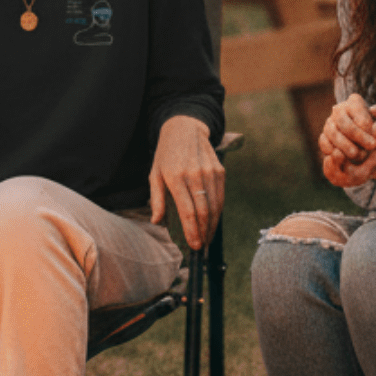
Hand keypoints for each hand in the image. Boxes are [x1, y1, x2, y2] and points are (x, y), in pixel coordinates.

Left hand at [149, 115, 225, 251]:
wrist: (185, 128)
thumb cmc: (166, 154)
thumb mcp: (154, 174)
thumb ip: (156, 199)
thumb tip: (157, 221)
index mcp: (175, 177)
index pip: (187, 211)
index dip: (192, 231)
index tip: (194, 246)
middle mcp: (194, 174)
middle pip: (203, 211)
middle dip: (203, 233)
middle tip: (200, 246)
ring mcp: (209, 172)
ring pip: (215, 206)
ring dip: (212, 225)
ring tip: (206, 238)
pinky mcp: (219, 171)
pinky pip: (221, 196)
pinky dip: (218, 212)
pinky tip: (212, 221)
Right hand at [319, 94, 375, 167]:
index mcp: (355, 102)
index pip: (356, 112)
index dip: (366, 126)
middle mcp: (340, 111)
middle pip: (342, 122)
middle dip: (356, 136)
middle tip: (372, 147)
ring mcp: (331, 124)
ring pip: (331, 132)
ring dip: (344, 145)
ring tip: (359, 155)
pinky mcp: (327, 138)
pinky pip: (324, 143)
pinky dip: (331, 150)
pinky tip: (345, 158)